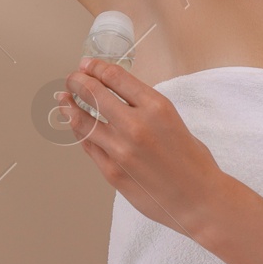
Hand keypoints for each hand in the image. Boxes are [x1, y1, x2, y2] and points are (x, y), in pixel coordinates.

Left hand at [56, 56, 229, 238]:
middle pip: (93, 94)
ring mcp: (121, 150)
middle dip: (78, 82)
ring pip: (82, 121)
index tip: (87, 64)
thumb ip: (145, 107)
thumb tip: (116, 95)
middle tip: (72, 78)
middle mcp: (136, 125)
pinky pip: (88, 146)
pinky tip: (75, 125)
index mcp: (156, 107)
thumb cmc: (192, 162)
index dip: (96, 67)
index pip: (115, 77)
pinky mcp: (112, 172)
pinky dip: (79, 132)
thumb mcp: (173, 120)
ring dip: (69, 107)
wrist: (199, 199)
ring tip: (63, 99)